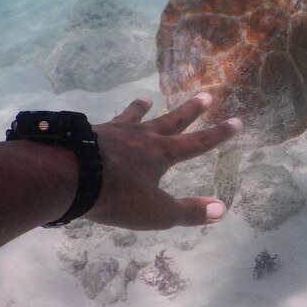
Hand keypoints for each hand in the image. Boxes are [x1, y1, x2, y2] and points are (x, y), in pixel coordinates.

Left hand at [84, 93, 241, 229]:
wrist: (69, 177)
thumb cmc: (117, 196)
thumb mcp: (158, 211)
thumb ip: (189, 211)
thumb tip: (222, 210)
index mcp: (161, 154)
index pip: (197, 143)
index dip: (218, 134)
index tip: (236, 121)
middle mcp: (142, 137)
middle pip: (171, 120)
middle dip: (191, 110)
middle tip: (207, 95)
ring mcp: (114, 132)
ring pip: (134, 116)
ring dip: (143, 108)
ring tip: (147, 96)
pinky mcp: (90, 134)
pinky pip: (105, 124)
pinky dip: (110, 121)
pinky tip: (102, 122)